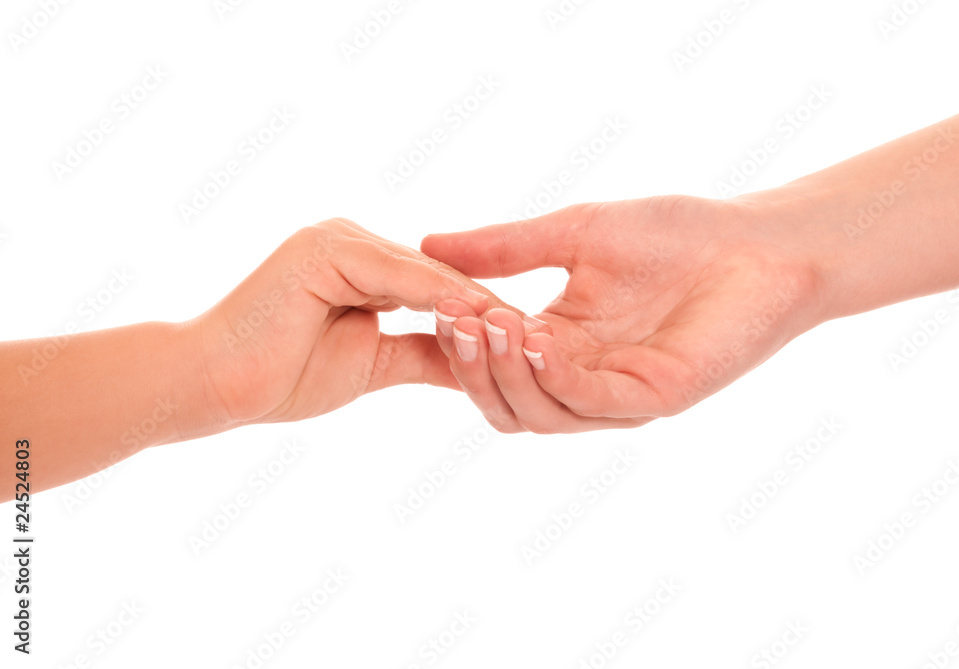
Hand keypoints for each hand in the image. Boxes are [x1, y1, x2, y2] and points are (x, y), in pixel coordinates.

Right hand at [194, 218, 512, 427]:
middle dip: (487, 310)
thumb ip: (421, 354)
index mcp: (361, 265)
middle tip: (544, 338)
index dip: (481, 318)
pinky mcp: (324, 249)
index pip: (437, 290)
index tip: (529, 346)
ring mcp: (337, 239)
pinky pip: (395, 276)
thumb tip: (473, 366)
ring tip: (525, 332)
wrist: (212, 384)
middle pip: (438, 277)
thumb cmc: (280, 376)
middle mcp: (352, 241)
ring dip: (472, 304)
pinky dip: (436, 298)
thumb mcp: (371, 364)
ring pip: (424, 274)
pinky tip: (477, 317)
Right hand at [421, 196, 823, 432]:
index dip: (455, 341)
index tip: (432, 300)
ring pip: (538, 414)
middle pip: (505, 404)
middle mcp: (582, 379)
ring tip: (488, 323)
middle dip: (470, 366)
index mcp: (559, 344)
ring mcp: (617, 396)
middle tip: (453, 318)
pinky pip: (590, 402)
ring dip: (504, 374)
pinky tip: (536, 340)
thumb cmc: (674, 234)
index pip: (489, 362)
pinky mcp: (655, 398)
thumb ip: (506, 248)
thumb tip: (429, 245)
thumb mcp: (574, 234)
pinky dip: (555, 378)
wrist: (756, 241)